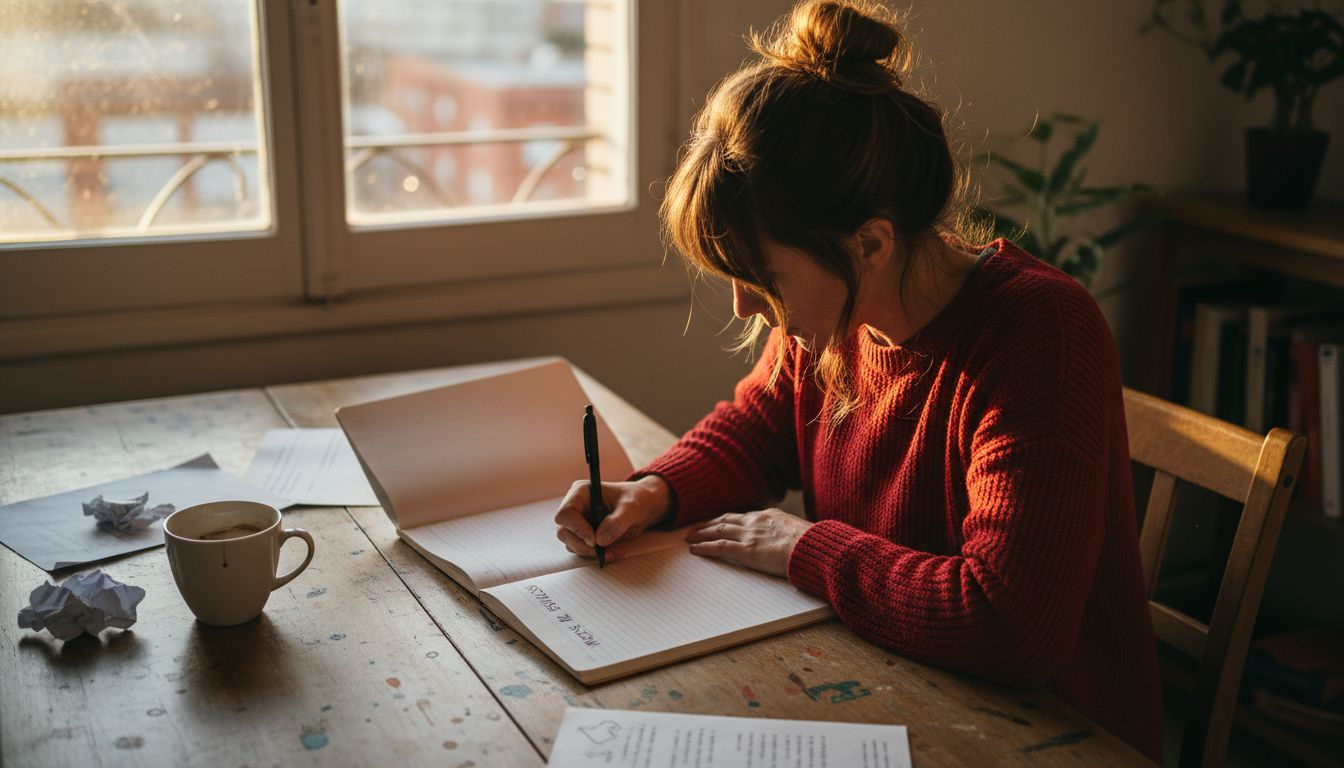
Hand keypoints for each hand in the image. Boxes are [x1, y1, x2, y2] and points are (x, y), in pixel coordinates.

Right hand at [554, 475, 670, 561]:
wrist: (643, 508)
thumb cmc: (636, 500)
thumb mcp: (631, 508)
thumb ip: (617, 522)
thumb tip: (600, 540)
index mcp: (581, 493)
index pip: (565, 513)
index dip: (576, 529)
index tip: (594, 541)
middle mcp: (575, 507)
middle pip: (564, 532)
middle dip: (583, 546)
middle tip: (604, 552)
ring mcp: (577, 522)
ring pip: (571, 544)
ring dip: (591, 553)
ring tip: (615, 551)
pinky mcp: (583, 535)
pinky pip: (582, 550)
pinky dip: (596, 555)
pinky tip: (614, 552)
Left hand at [684, 508, 811, 577]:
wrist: (812, 547)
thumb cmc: (812, 544)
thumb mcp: (799, 532)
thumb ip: (787, 534)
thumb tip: (789, 541)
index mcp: (769, 516)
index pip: (743, 516)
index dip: (728, 520)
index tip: (718, 522)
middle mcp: (756, 522)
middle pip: (726, 520)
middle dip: (709, 524)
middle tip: (696, 527)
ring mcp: (749, 535)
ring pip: (718, 531)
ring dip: (702, 534)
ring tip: (689, 537)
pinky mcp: (746, 550)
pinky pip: (719, 547)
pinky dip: (705, 547)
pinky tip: (695, 549)